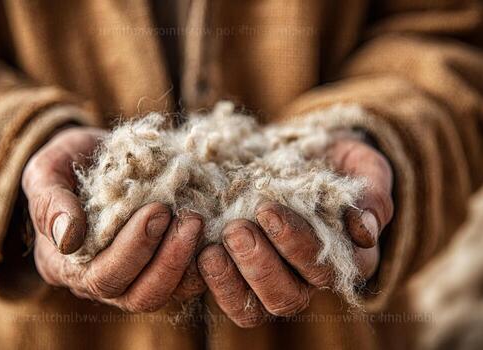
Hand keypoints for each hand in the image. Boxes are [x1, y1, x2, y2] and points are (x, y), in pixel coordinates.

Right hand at [23, 127, 205, 310]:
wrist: (94, 156)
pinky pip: (186, 280)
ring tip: (200, 221)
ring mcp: (134, 277)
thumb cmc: (67, 164)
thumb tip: (69, 238)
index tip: (157, 209)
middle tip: (189, 218)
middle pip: (139, 294)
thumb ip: (49, 202)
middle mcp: (101, 281)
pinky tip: (212, 231)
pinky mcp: (161, 266)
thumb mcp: (46, 172)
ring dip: (188, 262)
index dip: (133, 249)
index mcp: (67, 265)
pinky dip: (202, 260)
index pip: (101, 276)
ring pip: (166, 293)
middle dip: (168, 258)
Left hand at [197, 138, 393, 326]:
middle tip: (237, 228)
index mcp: (345, 257)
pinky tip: (203, 252)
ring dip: (234, 278)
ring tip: (218, 241)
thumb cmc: (335, 162)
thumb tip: (365, 229)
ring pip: (257, 307)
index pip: (324, 269)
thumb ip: (372, 193)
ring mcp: (275, 278)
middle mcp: (309, 278)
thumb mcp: (362, 166)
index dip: (294, 245)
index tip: (266, 209)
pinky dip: (214, 282)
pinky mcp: (243, 275)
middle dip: (260, 265)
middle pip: (288, 297)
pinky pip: (230, 300)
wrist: (302, 155)